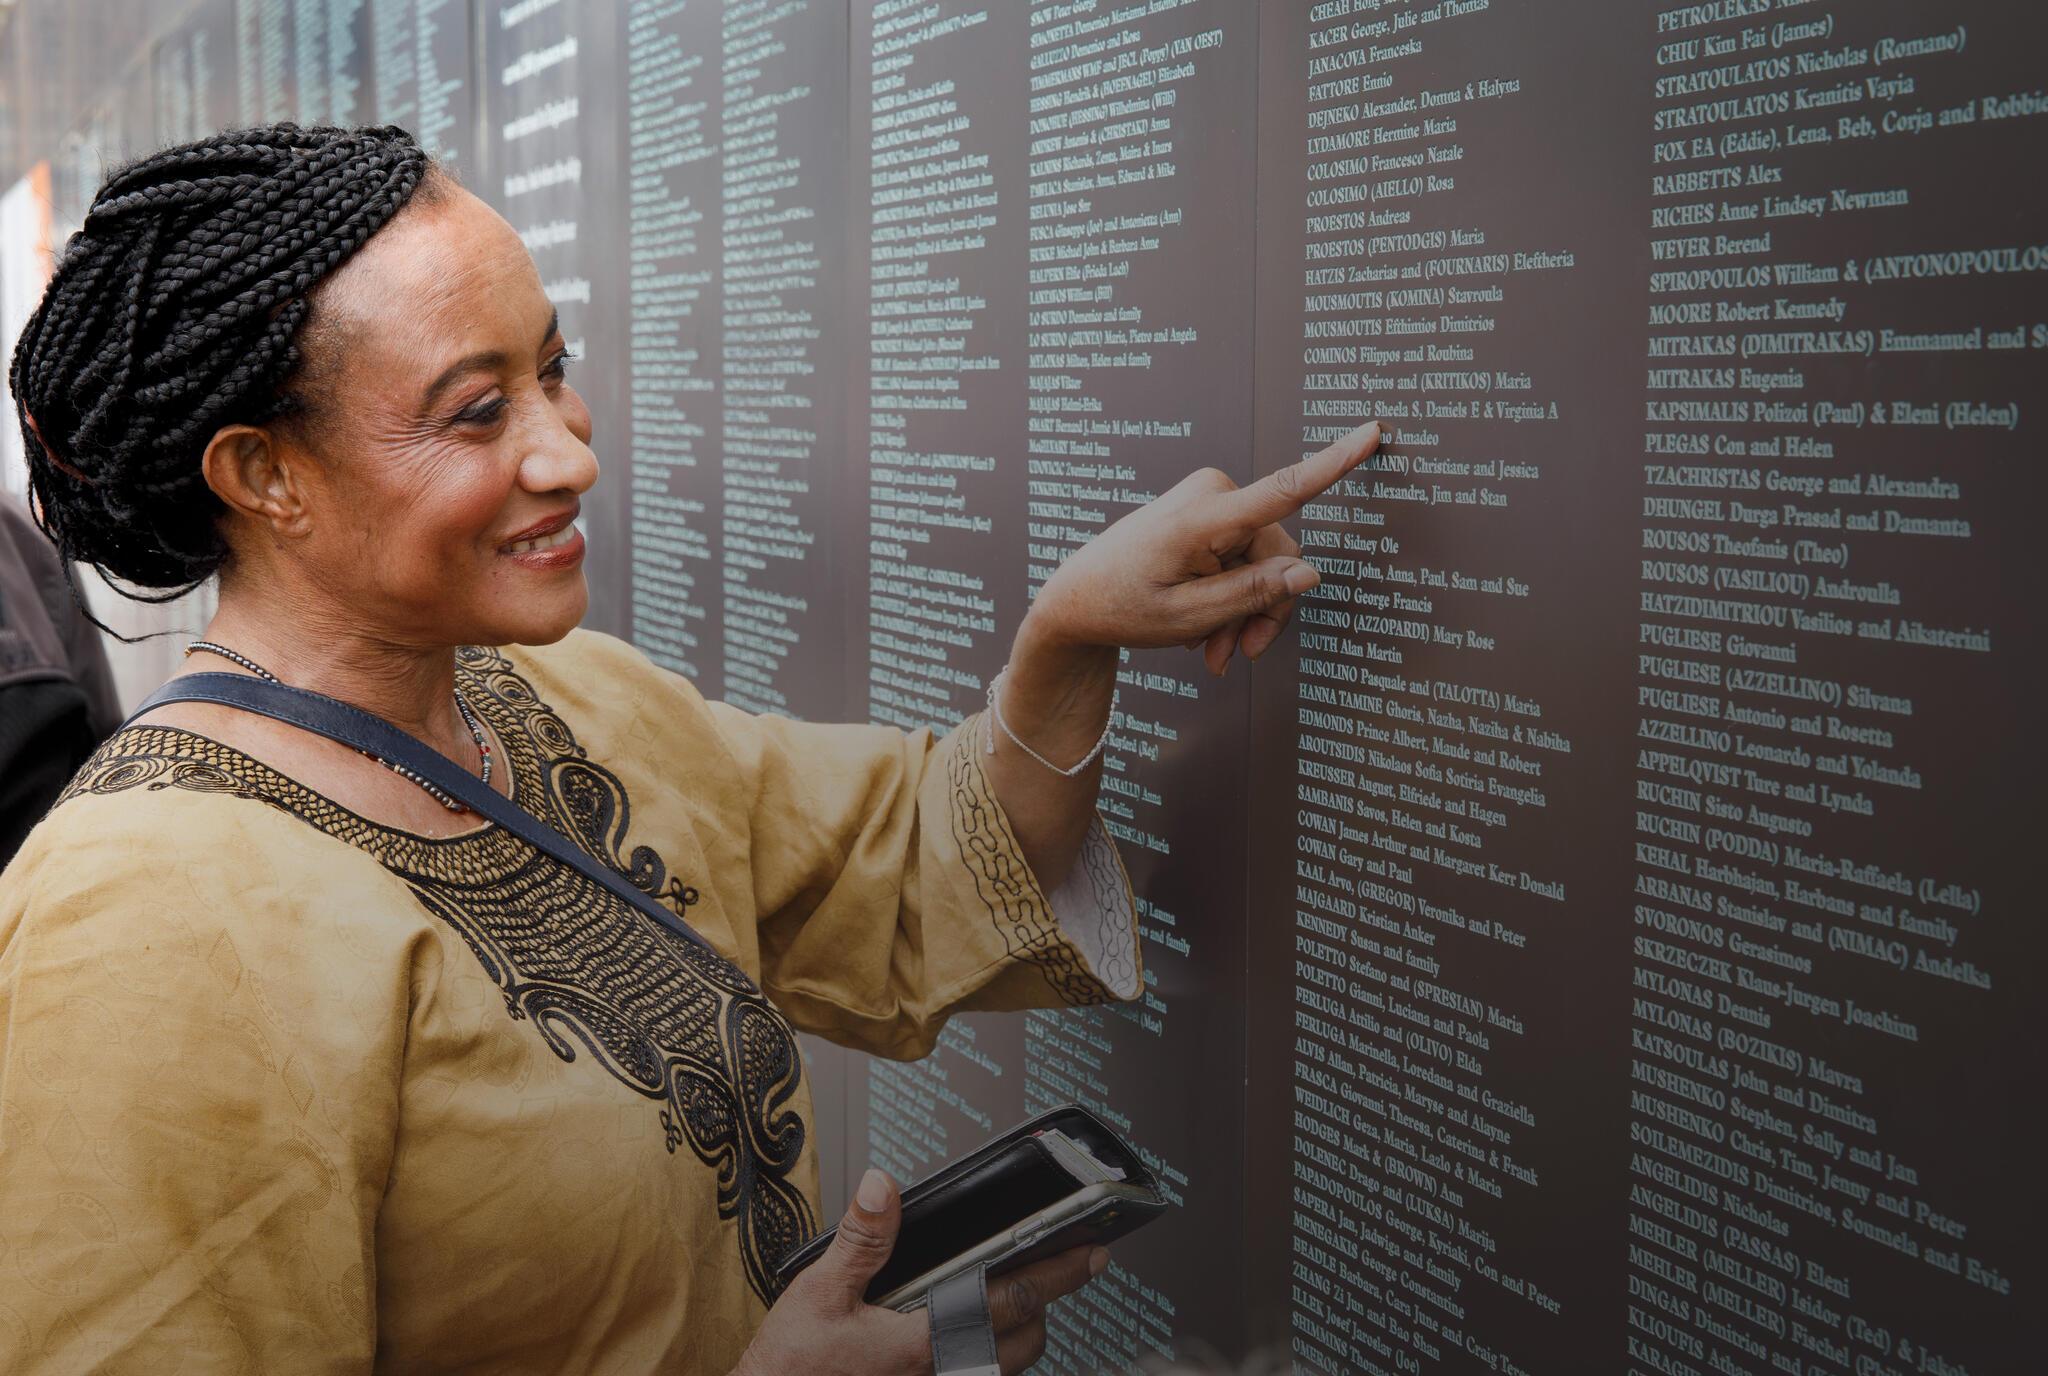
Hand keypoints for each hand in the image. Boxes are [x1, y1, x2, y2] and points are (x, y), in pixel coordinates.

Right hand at [736, 1168, 1108, 1375]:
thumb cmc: (789, 1369)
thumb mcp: (818, 1293)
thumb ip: (861, 1239)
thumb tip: (886, 1188)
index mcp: (921, 1342)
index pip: (1011, 1302)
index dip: (1056, 1273)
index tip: (1090, 1252)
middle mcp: (937, 1375)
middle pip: (1023, 1344)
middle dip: (1043, 1308)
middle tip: (1052, 1270)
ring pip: (1002, 1368)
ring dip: (1014, 1335)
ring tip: (1008, 1299)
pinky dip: (982, 1356)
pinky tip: (961, 1333)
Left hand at [1023, 421, 1382, 676]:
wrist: (1076, 600)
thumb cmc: (1121, 607)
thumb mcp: (1189, 617)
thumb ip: (1252, 594)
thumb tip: (1309, 573)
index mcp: (1203, 517)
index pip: (1283, 489)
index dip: (1334, 463)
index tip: (1373, 430)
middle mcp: (1212, 494)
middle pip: (1279, 556)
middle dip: (1264, 609)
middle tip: (1235, 656)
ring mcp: (1210, 500)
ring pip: (1265, 562)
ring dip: (1246, 611)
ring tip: (1214, 651)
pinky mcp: (1209, 512)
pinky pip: (1244, 557)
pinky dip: (1232, 596)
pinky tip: (1207, 631)